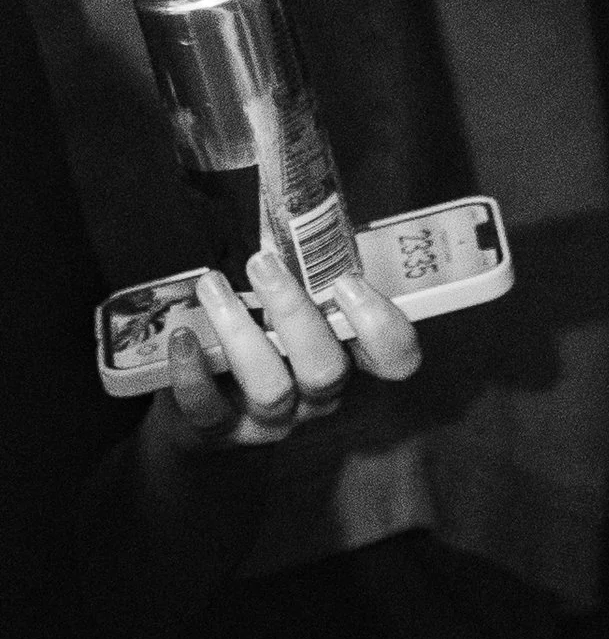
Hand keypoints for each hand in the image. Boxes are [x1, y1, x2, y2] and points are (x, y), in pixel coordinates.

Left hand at [157, 252, 420, 451]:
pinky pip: (209, 410)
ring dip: (240, 331)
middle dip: (294, 312)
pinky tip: (182, 336)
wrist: (199, 411)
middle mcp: (317, 397)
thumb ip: (306, 275)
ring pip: (270, 388)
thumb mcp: (289, 309)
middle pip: (326, 370)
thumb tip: (298, 206)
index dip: (382, 326)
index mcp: (346, 359)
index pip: (395, 359)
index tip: (345, 282)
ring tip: (212, 284)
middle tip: (262, 263)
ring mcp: (271, 421)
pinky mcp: (219, 431)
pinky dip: (193, 371)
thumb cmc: (256, 340)